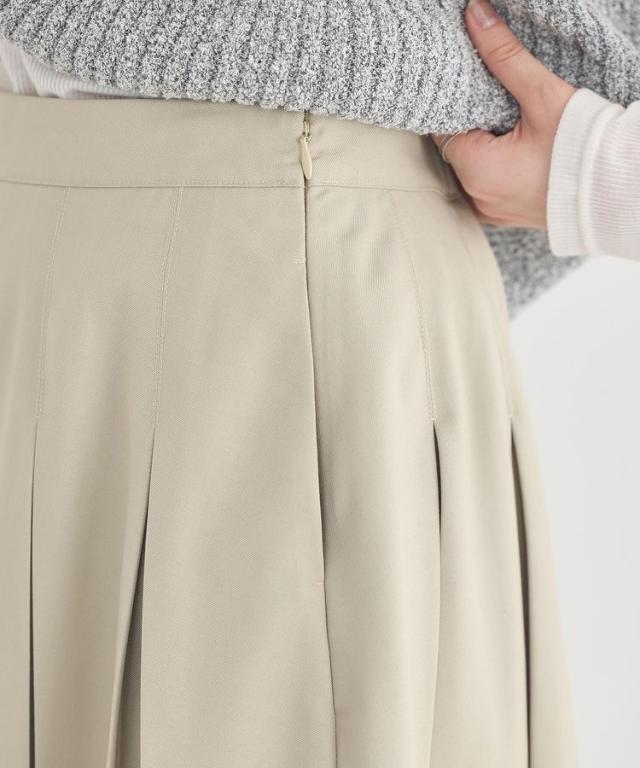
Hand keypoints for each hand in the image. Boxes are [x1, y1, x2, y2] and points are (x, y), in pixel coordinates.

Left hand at [432, 0, 576, 228]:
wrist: (617, 191)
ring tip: (504, 124)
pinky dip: (493, 167)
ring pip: (469, 169)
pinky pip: (487, 185)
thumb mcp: (542, 96)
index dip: (451, 104)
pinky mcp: (505, 215)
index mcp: (476, 170)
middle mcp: (476, 196)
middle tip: (489, 101)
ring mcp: (490, 210)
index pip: (441, 129)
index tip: (467, 86)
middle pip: (455, 149)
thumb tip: (475, 15)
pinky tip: (511, 149)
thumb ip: (503, 56)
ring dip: (481, 147)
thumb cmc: (583, 149)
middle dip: (468, 124)